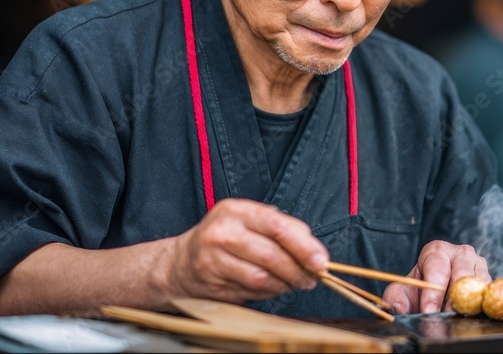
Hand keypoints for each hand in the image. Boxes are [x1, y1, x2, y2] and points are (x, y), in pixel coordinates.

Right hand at [162, 198, 327, 303]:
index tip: (321, 260)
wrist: (181, 262)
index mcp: (236, 210)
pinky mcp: (212, 281)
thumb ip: (281, 228)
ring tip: (293, 283)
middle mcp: (222, 232)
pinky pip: (250, 291)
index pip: (277, 226)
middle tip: (312, 278)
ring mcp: (214, 258)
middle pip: (271, 254)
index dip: (304, 245)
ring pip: (262, 276)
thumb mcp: (248, 221)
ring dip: (285, 283)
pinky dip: (268, 292)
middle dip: (298, 269)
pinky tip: (273, 287)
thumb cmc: (225, 239)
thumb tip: (314, 249)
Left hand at [382, 240, 490, 313]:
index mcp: (437, 250)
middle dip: (451, 301)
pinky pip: (488, 295)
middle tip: (442, 317)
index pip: (438, 269)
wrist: (434, 289)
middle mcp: (461, 253)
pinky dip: (478, 307)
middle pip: (461, 276)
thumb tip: (397, 309)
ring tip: (453, 317)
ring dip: (466, 305)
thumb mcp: (401, 291)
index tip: (428, 310)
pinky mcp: (490, 280)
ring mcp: (478, 265)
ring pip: (477, 286)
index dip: (433, 292)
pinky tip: (467, 316)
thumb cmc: (419, 287)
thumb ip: (395, 298)